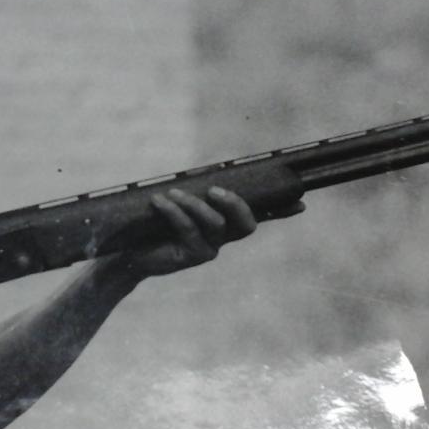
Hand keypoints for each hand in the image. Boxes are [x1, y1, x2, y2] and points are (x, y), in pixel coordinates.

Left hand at [120, 186, 302, 277]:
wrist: (127, 250)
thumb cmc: (153, 221)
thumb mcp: (175, 201)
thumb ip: (194, 189)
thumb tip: (204, 172)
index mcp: (225, 220)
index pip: (259, 215)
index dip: (282, 211)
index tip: (301, 201)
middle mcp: (223, 237)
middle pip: (247, 224)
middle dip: (236, 204)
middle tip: (216, 190)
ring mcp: (209, 249)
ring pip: (216, 225)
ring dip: (194, 205)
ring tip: (173, 193)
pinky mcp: (191, 257)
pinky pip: (188, 230)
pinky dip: (174, 212)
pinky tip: (160, 201)